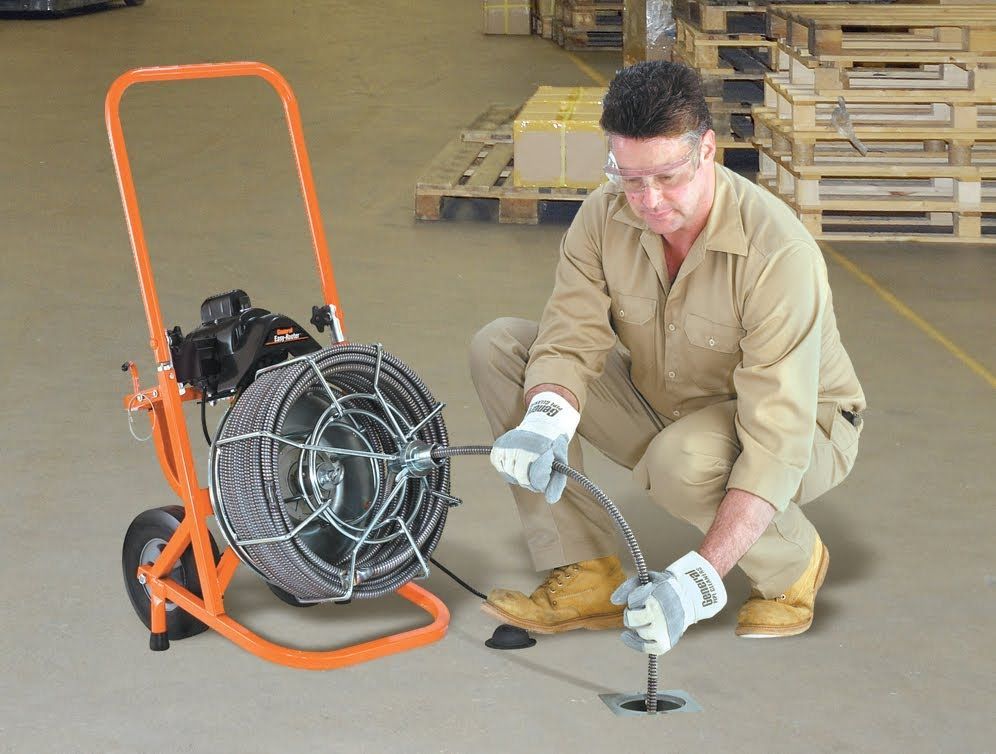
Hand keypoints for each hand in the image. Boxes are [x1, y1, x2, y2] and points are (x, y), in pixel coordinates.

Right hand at [490, 391, 579, 502]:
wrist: (544, 422)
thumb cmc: (553, 445)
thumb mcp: (561, 461)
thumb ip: (557, 481)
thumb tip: (550, 500)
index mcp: (538, 448)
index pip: (534, 478)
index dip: (538, 484)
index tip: (541, 482)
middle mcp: (521, 444)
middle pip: (520, 476)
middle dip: (527, 482)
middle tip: (532, 479)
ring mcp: (509, 442)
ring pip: (507, 471)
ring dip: (515, 476)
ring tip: (524, 471)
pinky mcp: (500, 443)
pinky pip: (497, 462)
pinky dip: (504, 467)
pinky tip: (513, 465)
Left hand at [610, 551, 726, 654]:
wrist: (687, 598)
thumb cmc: (661, 588)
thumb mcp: (646, 580)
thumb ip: (627, 587)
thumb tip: (613, 601)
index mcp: (658, 597)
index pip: (633, 600)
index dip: (633, 598)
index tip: (639, 595)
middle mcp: (661, 615)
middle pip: (631, 620)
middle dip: (630, 614)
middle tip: (636, 610)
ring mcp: (663, 631)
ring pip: (638, 632)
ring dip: (637, 625)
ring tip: (645, 618)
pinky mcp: (665, 643)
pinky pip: (646, 648)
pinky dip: (635, 643)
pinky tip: (626, 636)